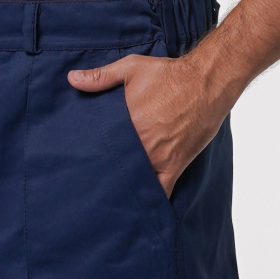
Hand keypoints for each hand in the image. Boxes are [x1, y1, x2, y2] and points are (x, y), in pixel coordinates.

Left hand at [66, 52, 227, 196]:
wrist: (206, 83)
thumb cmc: (170, 75)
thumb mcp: (131, 68)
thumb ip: (101, 77)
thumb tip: (72, 79)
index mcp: (124, 123)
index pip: (98, 145)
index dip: (88, 152)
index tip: (78, 157)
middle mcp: (139, 144)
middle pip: (113, 166)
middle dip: (102, 171)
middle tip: (89, 178)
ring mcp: (157, 158)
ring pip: (133, 180)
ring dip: (122, 186)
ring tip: (107, 194)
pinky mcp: (174, 165)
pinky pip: (161, 191)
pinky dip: (151, 199)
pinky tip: (139, 210)